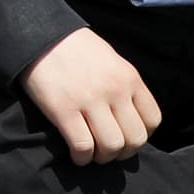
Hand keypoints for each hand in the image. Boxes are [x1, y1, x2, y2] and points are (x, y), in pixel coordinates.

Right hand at [23, 25, 160, 165]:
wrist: (40, 35)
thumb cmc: (76, 49)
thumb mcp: (111, 60)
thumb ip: (124, 86)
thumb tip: (128, 118)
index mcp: (129, 77)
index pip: (152, 120)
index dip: (141, 136)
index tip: (127, 138)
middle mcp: (115, 90)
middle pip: (135, 139)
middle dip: (123, 152)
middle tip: (109, 151)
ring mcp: (89, 100)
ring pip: (111, 146)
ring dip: (103, 158)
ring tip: (93, 154)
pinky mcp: (64, 110)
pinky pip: (83, 146)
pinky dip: (82, 158)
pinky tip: (77, 155)